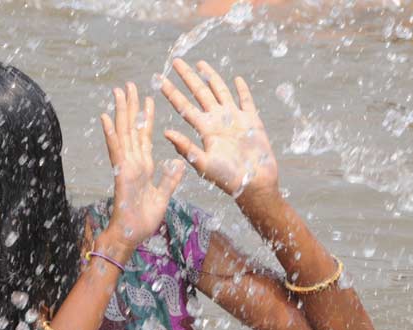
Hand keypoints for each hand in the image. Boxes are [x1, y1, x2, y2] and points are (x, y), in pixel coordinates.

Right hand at [100, 82, 185, 250]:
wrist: (131, 235)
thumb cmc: (143, 220)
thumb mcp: (163, 196)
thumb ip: (169, 179)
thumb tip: (177, 164)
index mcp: (143, 166)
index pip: (145, 136)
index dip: (145, 118)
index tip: (146, 99)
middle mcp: (133, 162)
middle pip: (131, 129)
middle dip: (130, 106)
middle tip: (129, 85)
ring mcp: (126, 166)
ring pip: (123, 133)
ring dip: (120, 112)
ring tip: (118, 92)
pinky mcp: (121, 172)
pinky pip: (116, 150)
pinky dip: (111, 134)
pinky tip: (106, 117)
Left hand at [160, 59, 277, 198]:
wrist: (253, 185)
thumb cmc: (227, 178)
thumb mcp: (202, 163)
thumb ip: (185, 147)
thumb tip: (164, 132)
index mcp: (204, 129)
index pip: (184, 106)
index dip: (172, 92)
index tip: (158, 79)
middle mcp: (217, 121)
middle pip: (199, 93)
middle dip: (188, 77)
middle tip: (175, 61)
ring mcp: (234, 118)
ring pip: (220, 91)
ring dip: (211, 77)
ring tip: (200, 64)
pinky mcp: (252, 120)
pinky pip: (246, 101)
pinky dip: (242, 90)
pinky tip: (236, 79)